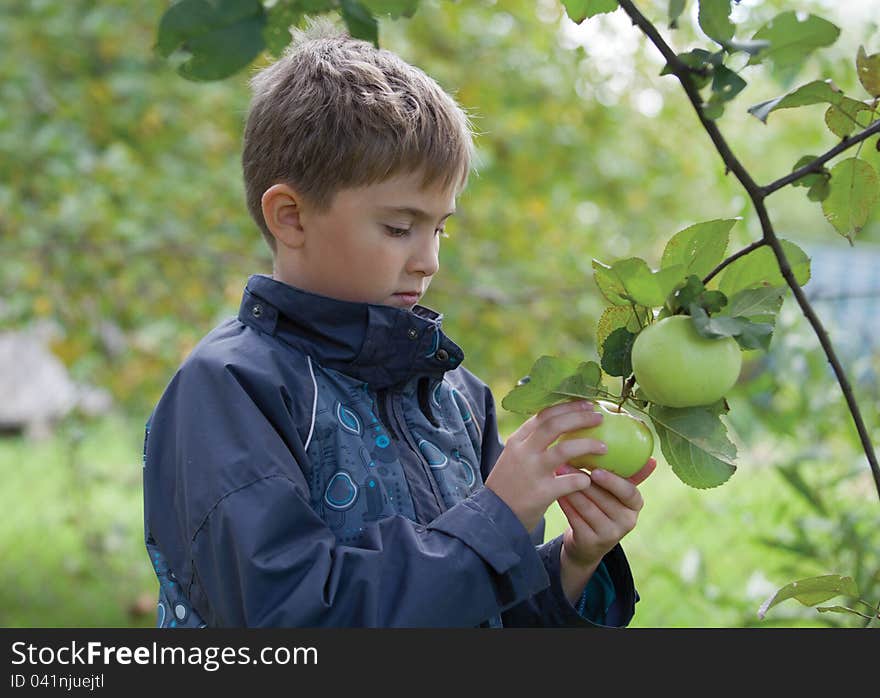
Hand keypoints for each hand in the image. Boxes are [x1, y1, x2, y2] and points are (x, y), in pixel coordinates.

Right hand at [484, 400, 606, 532]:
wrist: (494, 516)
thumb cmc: (508, 485)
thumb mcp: (513, 457)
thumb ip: (532, 443)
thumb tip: (561, 426)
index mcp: (517, 441)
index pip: (544, 415)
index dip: (567, 407)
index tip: (586, 405)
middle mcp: (523, 452)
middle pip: (555, 425)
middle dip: (580, 418)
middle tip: (599, 418)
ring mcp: (532, 472)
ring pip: (565, 449)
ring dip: (588, 445)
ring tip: (604, 447)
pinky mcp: (541, 493)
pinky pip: (569, 481)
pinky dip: (582, 479)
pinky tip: (589, 480)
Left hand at [556, 458, 655, 602]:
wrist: (589, 543)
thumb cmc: (604, 507)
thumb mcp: (619, 494)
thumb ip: (631, 475)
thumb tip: (653, 460)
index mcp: (636, 506)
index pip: (629, 492)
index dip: (613, 482)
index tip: (596, 471)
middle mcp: (627, 522)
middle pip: (604, 499)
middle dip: (583, 480)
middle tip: (565, 463)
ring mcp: (609, 535)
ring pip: (587, 507)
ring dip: (571, 489)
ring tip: (557, 473)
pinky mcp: (591, 542)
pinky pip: (575, 518)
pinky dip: (565, 503)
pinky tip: (556, 491)